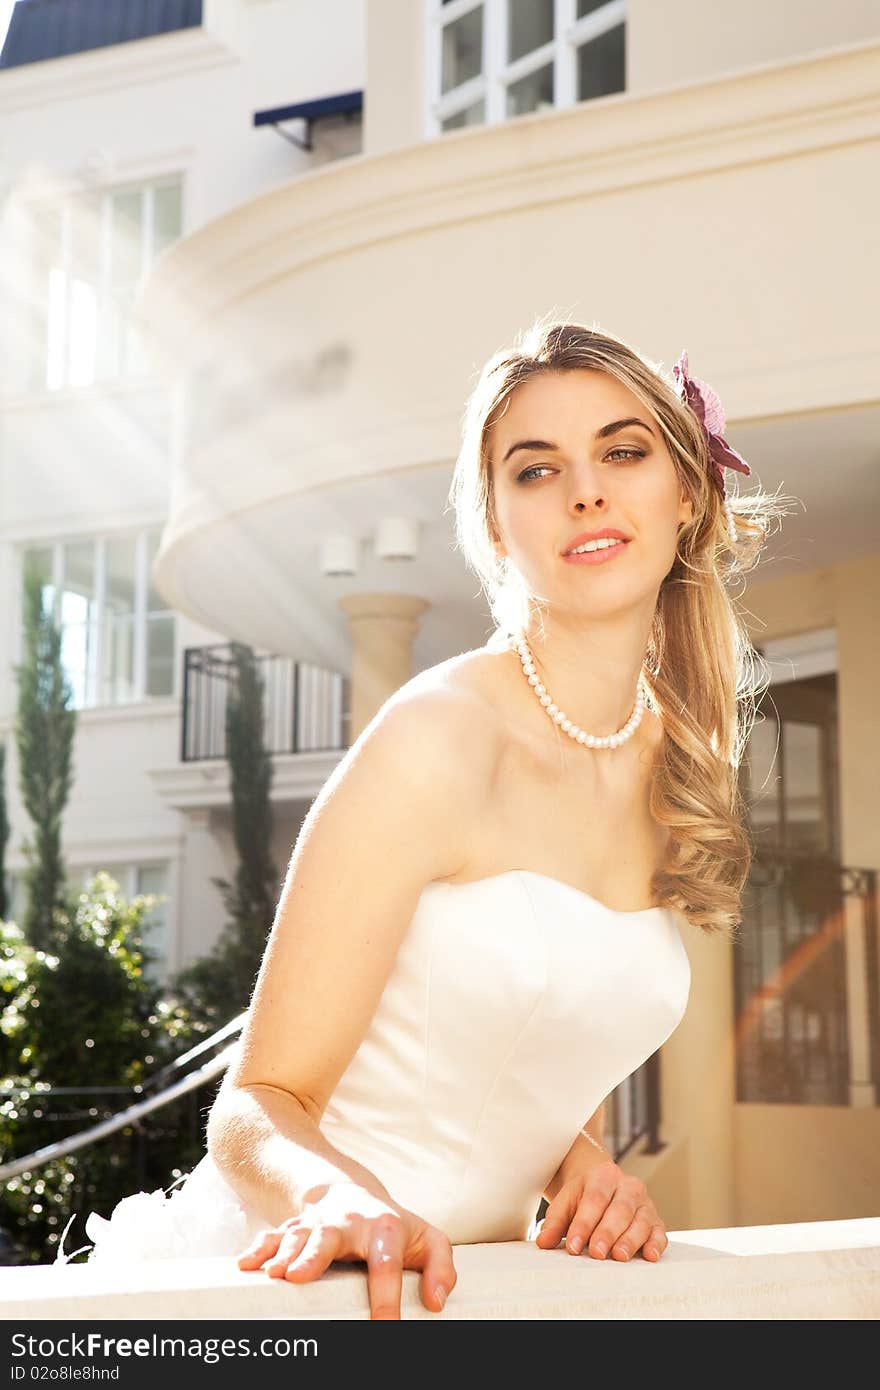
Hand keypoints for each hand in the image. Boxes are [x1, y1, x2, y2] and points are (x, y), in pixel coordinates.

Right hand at [236, 1181, 456, 1319]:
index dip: (386, 1295)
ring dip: (283, 1254)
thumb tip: (437, 1302)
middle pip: (329, 1237)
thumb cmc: (395, 1229)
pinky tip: (244, 1265)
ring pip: (298, 1235)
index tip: (385, 1325)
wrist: (354, 1194)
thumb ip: (441, 1267)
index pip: (386, 1263)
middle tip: (298, 1276)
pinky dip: (259, 1248)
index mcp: (384, 1229)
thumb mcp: (428, 1240)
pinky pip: (274, 1236)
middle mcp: (347, 1223)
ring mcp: (317, 1224)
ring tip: (272, 1275)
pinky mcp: (295, 1227)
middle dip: (313, 1256)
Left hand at [535, 1161, 667, 1262]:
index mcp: (604, 1175)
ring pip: (641, 1221)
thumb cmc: (582, 1197)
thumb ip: (554, 1222)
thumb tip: (544, 1242)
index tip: (572, 1246)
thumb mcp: (565, 1203)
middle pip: (620, 1209)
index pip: (594, 1200)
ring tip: (618, 1257)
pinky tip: (650, 1256)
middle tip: (596, 1253)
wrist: (602, 1184)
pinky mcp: (656, 1220)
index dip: (583, 1224)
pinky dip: (656, 1244)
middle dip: (607, 1233)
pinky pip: (659, 1231)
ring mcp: (645, 1203)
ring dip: (630, 1240)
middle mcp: (628, 1186)